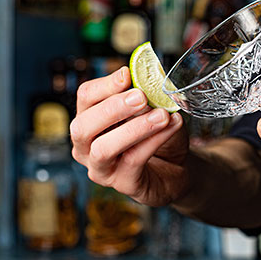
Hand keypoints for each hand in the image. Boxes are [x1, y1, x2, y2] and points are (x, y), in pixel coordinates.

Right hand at [70, 66, 188, 206]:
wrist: (177, 168)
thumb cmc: (158, 136)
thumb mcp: (154, 109)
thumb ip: (147, 94)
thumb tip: (146, 76)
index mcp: (90, 120)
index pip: (85, 97)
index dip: (105, 85)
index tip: (127, 74)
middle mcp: (86, 147)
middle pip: (83, 125)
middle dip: (112, 108)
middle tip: (140, 97)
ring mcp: (102, 169)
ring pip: (104, 148)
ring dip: (134, 128)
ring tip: (161, 115)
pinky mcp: (123, 184)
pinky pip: (134, 161)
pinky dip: (154, 141)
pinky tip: (172, 127)